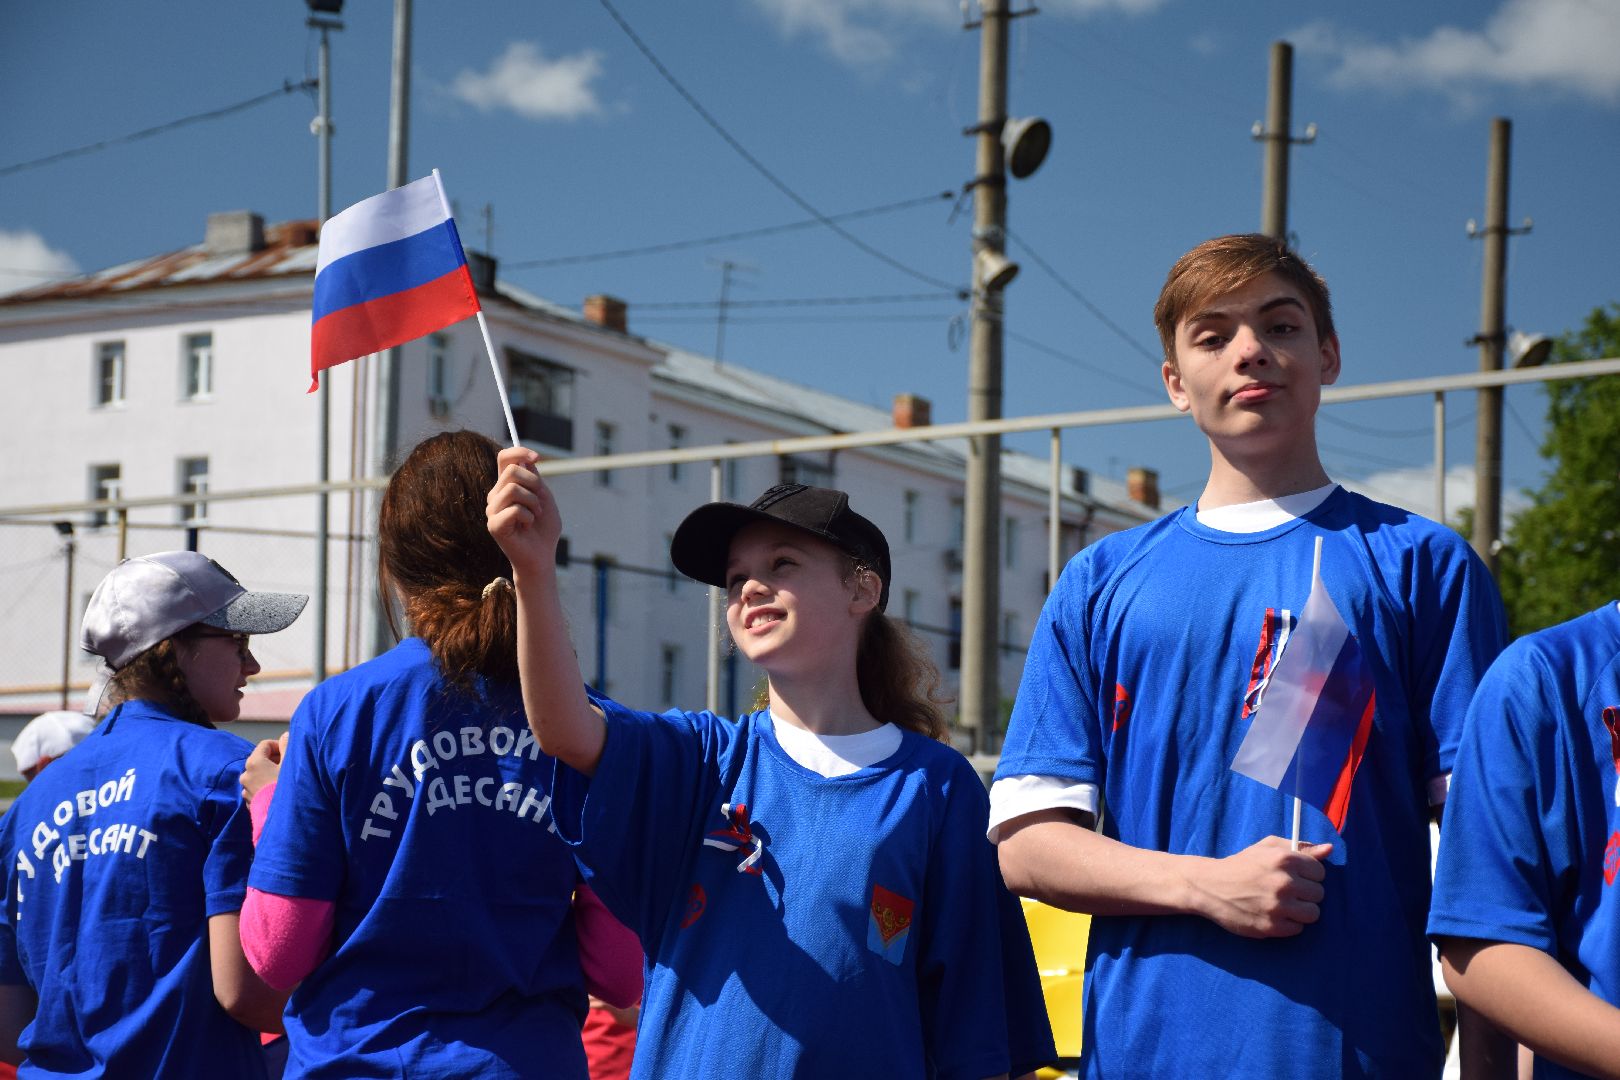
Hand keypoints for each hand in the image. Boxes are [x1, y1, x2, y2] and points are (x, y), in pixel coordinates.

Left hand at [241, 732, 287, 802]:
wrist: (281, 816)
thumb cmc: (286, 786)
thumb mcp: (290, 763)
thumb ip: (287, 746)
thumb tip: (285, 735)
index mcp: (254, 762)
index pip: (265, 744)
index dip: (278, 745)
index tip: (289, 752)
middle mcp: (245, 774)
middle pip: (260, 760)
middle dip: (274, 760)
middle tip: (288, 765)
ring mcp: (245, 789)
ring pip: (258, 775)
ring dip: (269, 774)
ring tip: (283, 780)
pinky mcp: (248, 802)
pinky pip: (257, 788)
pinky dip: (265, 786)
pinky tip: (277, 791)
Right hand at [487, 446, 560, 577]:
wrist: (542, 555)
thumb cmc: (544, 529)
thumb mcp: (544, 498)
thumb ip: (535, 479)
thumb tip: (526, 459)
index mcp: (506, 486)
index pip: (505, 458)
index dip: (519, 451)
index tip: (537, 457)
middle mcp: (495, 495)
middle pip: (512, 471)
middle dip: (534, 483)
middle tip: (540, 502)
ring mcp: (492, 510)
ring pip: (513, 489)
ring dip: (533, 502)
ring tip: (535, 516)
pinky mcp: (494, 525)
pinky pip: (514, 509)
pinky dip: (529, 517)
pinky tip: (527, 526)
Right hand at [1192, 835, 1331, 937]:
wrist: (1210, 886)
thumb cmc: (1242, 865)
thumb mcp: (1267, 848)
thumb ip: (1301, 847)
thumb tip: (1329, 849)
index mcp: (1285, 859)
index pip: (1320, 872)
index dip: (1309, 875)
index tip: (1296, 877)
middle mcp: (1284, 882)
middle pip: (1319, 894)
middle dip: (1305, 893)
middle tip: (1288, 892)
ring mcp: (1278, 906)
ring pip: (1313, 914)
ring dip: (1301, 911)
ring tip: (1285, 905)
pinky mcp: (1271, 926)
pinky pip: (1297, 929)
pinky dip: (1288, 924)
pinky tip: (1274, 915)